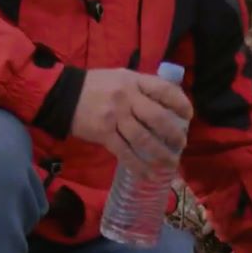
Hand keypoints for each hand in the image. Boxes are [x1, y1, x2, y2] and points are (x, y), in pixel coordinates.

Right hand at [71, 68, 192, 175]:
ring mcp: (115, 116)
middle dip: (173, 134)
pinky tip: (148, 175)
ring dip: (160, 154)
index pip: (164, 90)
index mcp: (133, 80)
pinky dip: (138, 166)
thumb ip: (142, 88)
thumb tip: (168, 103)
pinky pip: (125, 153)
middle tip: (181, 144)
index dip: (180, 103)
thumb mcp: (121, 77)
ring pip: (143, 139)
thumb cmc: (96, 86)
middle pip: (157, 118)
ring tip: (170, 163)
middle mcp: (126, 97)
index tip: (188, 116)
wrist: (62, 95)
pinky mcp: (103, 134)